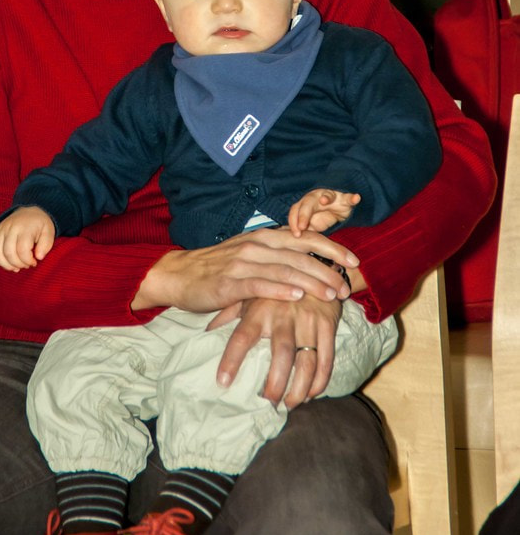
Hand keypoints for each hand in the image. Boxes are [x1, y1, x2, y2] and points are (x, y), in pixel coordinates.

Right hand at [0, 206, 55, 271]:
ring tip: (16, 267)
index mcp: (25, 228)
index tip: (34, 262)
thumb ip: (46, 245)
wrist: (29, 210)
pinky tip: (7, 264)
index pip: (22, 250)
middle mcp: (10, 228)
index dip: (27, 261)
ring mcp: (1, 230)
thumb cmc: (40, 224)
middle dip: (18, 264)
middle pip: (8, 252)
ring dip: (6, 264)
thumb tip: (39, 257)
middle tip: (26, 265)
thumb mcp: (49, 231)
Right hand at [132, 227, 357, 310]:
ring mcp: (243, 262)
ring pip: (284, 270)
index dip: (332, 247)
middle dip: (328, 269)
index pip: (305, 238)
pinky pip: (260, 285)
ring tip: (331, 294)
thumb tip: (309, 263)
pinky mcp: (230, 282)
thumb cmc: (219, 268)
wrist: (180, 275)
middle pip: (300, 254)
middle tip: (347, 286)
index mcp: (264, 237)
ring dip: (311, 281)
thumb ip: (276, 256)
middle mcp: (256, 245)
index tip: (354, 260)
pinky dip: (280, 290)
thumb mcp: (250, 255)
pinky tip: (297, 297)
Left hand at [208, 295, 341, 407]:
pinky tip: (311, 393)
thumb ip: (229, 313)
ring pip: (307, 362)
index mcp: (259, 308)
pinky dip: (320, 380)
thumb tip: (206, 333)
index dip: (232, 360)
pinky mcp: (328, 324)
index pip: (242, 337)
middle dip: (275, 383)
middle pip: (281, 355)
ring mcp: (308, 320)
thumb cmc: (274, 286)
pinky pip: (327, 358)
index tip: (223, 383)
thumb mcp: (250, 294)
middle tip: (268, 401)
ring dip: (299, 388)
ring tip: (289, 404)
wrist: (313, 264)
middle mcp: (283, 315)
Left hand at [288, 189, 360, 235]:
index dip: (293, 221)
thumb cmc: (321, 218)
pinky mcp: (344, 199)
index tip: (295, 235)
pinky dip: (352, 198)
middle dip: (303, 214)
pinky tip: (356, 198)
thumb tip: (291, 246)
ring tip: (324, 200)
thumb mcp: (311, 226)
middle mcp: (316, 198)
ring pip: (327, 195)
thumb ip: (304, 231)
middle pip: (307, 203)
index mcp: (305, 205)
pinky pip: (348, 197)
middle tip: (301, 227)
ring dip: (326, 197)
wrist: (338, 209)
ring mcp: (330, 197)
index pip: (295, 210)